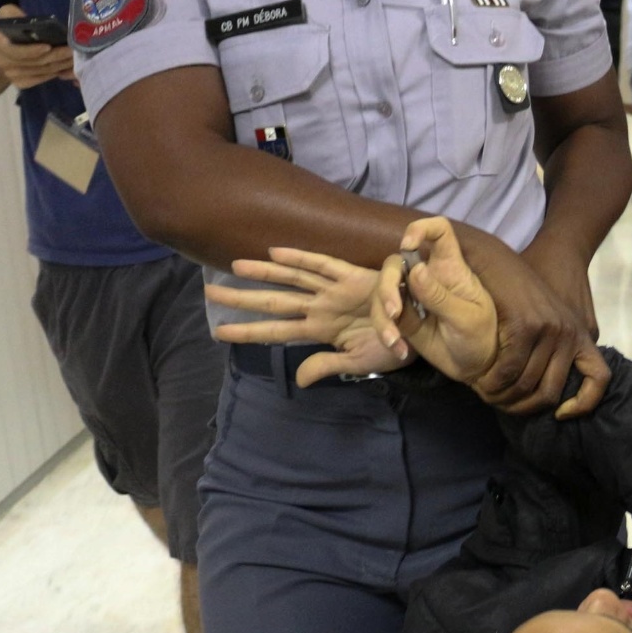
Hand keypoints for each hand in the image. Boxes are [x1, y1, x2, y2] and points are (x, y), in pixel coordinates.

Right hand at [0, 6, 73, 90]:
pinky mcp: (20, 83)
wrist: (1, 49)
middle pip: (35, 62)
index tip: (49, 46)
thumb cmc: (7, 28)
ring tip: (73, 57)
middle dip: (56, 56)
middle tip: (71, 50)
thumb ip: (13, 14)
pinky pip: (41, 79)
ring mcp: (11, 75)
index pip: (17, 51)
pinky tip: (67, 67)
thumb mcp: (6, 14)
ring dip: (60, 65)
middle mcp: (1, 61)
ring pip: (41, 72)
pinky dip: (56, 73)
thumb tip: (31, 22)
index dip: (33, 50)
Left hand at [208, 248, 413, 384]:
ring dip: (263, 273)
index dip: (247, 331)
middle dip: (242, 298)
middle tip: (208, 293)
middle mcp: (320, 307)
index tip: (218, 332)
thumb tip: (298, 381)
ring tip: (233, 266)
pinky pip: (323, 265)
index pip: (275, 331)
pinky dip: (300, 258)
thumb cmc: (393, 345)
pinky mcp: (353, 277)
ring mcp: (334, 290)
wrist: (423, 329)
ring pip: (291, 279)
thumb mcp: (358, 362)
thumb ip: (327, 366)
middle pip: (274, 302)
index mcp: (320, 329)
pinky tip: (276, 252)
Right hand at [394, 217, 502, 383]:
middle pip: (396, 262)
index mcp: (450, 268)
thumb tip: (415, 270)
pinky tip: (398, 349)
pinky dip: (385, 331)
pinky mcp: (402, 317)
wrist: (474, 367)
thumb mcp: (467, 318)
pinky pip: (382, 315)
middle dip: (387, 284)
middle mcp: (428, 276)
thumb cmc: (480, 336)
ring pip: (382, 289)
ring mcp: (412, 296)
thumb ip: (440, 296)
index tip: (408, 244)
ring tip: (394, 341)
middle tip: (394, 312)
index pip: (439, 233)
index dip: (422, 228)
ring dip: (382, 314)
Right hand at [472, 241, 610, 418]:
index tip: (560, 415)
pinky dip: (493, 382)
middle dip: (523, 406)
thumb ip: (557, 343)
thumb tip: (554, 375)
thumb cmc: (520, 285)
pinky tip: (480, 381)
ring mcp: (551, 329)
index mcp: (582, 333)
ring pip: (528, 385)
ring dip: (503, 397)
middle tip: (500, 403)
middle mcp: (571, 334)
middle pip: (551, 392)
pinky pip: (510, 370)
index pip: (598, 380)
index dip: (583, 404)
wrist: (503, 253)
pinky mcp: (527, 325)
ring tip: (486, 394)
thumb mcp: (549, 314)